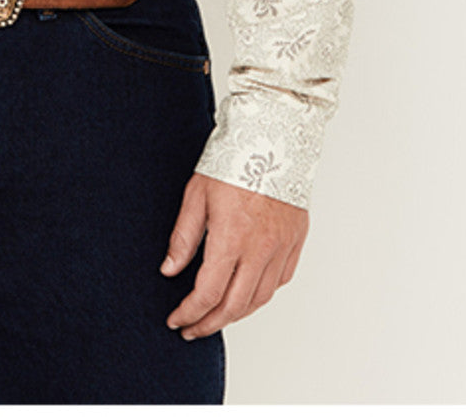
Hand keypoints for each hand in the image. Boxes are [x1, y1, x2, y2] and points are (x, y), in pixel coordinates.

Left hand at [160, 171, 307, 338]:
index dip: (190, 313)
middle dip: (210, 323)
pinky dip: (261, 294)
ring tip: (215, 316)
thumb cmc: (233, 159)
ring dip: (236, 314)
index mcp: (232, 238)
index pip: (208, 293)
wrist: (274, 136)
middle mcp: (261, 249)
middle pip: (235, 306)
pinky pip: (280, 280)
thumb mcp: (197, 194)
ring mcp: (282, 247)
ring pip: (260, 298)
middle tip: (191, 328)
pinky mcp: (296, 240)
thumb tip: (169, 270)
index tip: (176, 319)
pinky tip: (246, 293)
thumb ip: (184, 237)